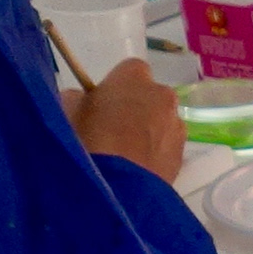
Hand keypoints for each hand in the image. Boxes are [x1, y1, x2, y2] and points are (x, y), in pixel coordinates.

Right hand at [67, 58, 183, 182]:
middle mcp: (163, 95)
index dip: (118, 85)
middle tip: (116, 126)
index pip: (131, 70)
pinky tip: (138, 164)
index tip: (106, 100)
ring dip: (149, 129)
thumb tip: (84, 99)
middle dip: (137, 106)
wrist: (117, 184)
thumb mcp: (69, 109)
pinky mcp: (183, 152)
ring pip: (162, 121)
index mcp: (135, 76)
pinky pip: (168, 144)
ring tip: (127, 150)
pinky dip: (157, 150)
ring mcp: (177, 124)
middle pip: (151, 96)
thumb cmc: (88, 137)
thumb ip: (79, 97)